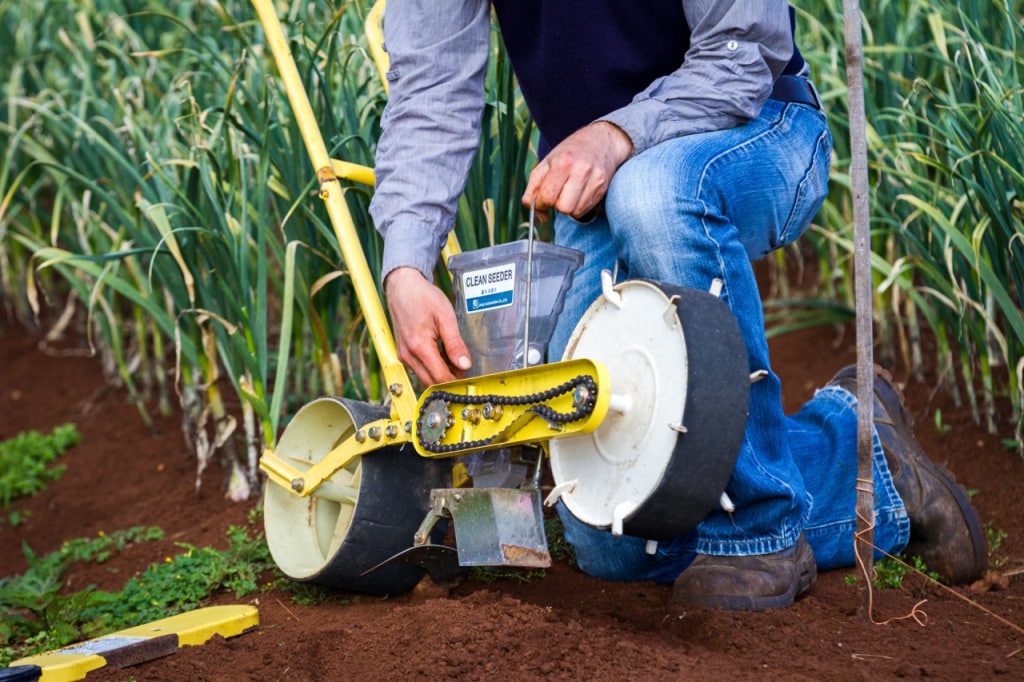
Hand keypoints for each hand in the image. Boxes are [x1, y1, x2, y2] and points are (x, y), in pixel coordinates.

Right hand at [384, 266, 471, 385]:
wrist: (403, 286)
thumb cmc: (422, 297)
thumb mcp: (445, 317)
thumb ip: (455, 344)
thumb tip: (465, 364)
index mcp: (419, 346)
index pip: (439, 377)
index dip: (456, 381)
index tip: (468, 377)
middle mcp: (408, 355)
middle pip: (431, 382)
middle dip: (449, 379)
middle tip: (464, 368)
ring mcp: (403, 355)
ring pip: (424, 377)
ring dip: (440, 374)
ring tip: (454, 359)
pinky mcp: (403, 353)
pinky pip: (419, 368)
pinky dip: (432, 367)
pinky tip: (442, 355)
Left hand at [522, 121, 632, 218]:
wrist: (601, 141)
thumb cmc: (568, 154)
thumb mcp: (546, 164)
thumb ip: (533, 189)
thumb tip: (540, 217)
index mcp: (563, 162)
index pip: (547, 197)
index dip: (540, 204)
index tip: (542, 200)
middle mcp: (581, 171)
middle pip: (564, 208)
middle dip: (557, 206)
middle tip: (557, 195)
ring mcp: (595, 180)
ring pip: (575, 213)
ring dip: (568, 208)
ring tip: (568, 193)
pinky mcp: (602, 188)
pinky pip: (585, 210)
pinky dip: (578, 206)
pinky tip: (579, 193)